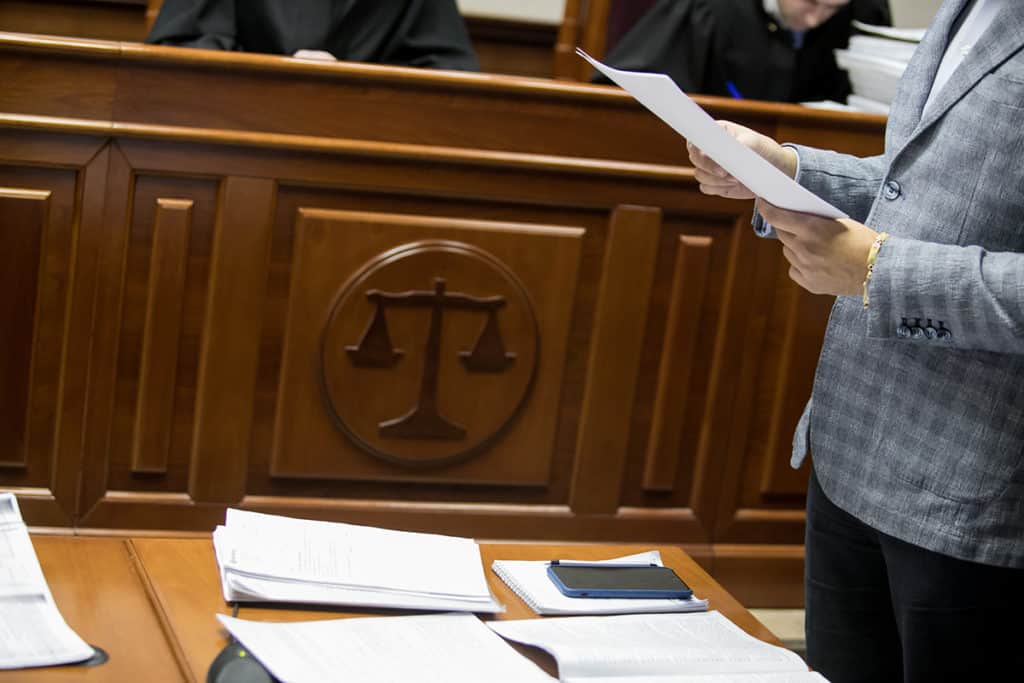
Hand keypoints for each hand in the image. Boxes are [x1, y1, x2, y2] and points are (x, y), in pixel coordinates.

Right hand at [686, 121, 797, 198]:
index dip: (700, 150)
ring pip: (699, 174)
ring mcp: (710, 166)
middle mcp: (709, 149)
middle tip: (728, 174)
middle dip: (711, 168)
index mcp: (716, 133)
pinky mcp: (713, 181)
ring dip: (716, 180)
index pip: (696, 138)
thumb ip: (738, 147)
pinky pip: (705, 187)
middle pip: (695, 158)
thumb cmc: (764, 151)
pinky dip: (717, 188)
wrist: (773, 170)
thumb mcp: (755, 144)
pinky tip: (733, 184)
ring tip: (736, 178)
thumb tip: (723, 157)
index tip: (716, 159)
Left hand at [758, 200, 877, 296]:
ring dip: (795, 247)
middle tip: (795, 225)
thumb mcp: (840, 222)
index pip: (777, 216)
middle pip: (782, 234)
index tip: (762, 203)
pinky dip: (801, 264)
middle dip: (787, 228)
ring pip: (788, 252)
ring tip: (813, 245)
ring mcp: (805, 267)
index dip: (766, 208)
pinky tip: (816, 262)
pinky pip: (795, 269)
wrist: (879, 269)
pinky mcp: (809, 283)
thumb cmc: (864, 241)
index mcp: (811, 228)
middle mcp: (804, 248)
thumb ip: (814, 221)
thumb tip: (795, 217)